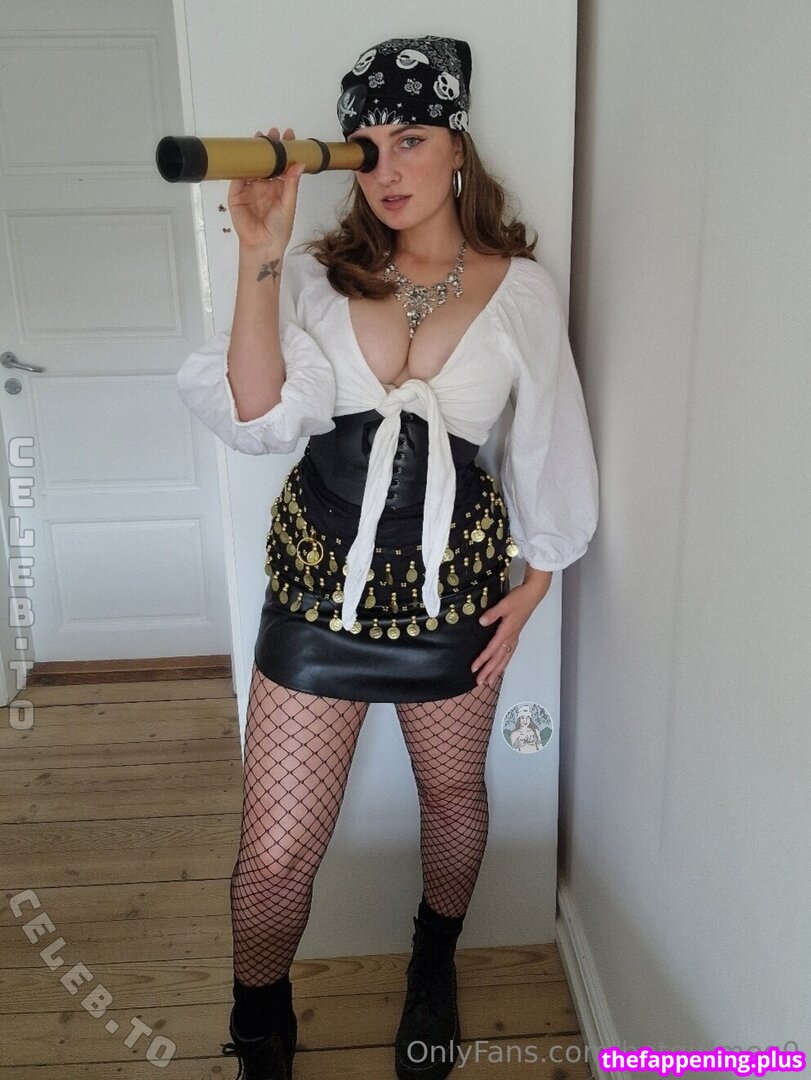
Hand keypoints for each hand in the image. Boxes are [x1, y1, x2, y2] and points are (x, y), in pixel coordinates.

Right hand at [228, 126, 304, 252]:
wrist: (262, 245)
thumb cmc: (278, 229)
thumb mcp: (288, 204)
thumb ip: (292, 184)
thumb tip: (299, 164)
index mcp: (279, 188)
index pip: (282, 165)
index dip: (285, 151)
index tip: (289, 136)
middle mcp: (265, 186)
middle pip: (266, 162)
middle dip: (270, 147)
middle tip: (273, 133)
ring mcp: (250, 189)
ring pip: (252, 167)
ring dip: (255, 153)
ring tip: (260, 139)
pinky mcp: (236, 194)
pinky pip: (237, 178)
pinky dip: (240, 167)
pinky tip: (245, 156)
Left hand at [470, 582, 546, 686]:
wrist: (532, 594)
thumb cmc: (519, 598)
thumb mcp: (504, 604)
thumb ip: (493, 614)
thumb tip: (482, 622)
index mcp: (507, 631)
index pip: (492, 649)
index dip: (483, 659)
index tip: (474, 668)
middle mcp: (511, 637)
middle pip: (498, 658)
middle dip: (489, 671)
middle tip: (479, 682)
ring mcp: (514, 637)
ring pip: (505, 658)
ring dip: (496, 670)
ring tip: (489, 681)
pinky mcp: (516, 635)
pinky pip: (510, 653)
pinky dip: (505, 663)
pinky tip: (501, 668)